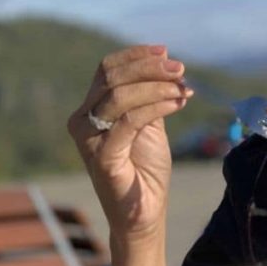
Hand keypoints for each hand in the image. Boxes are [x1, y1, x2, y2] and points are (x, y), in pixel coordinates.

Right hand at [67, 44, 192, 241]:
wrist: (144, 212)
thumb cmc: (145, 169)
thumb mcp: (150, 124)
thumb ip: (151, 95)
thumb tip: (167, 62)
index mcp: (91, 109)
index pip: (108, 69)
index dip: (136, 56)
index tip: (167, 53)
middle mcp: (83, 120)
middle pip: (112, 77)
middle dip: (150, 68)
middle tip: (180, 70)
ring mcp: (89, 139)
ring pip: (120, 96)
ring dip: (157, 87)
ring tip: (183, 90)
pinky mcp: (103, 156)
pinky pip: (130, 121)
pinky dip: (157, 107)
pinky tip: (177, 104)